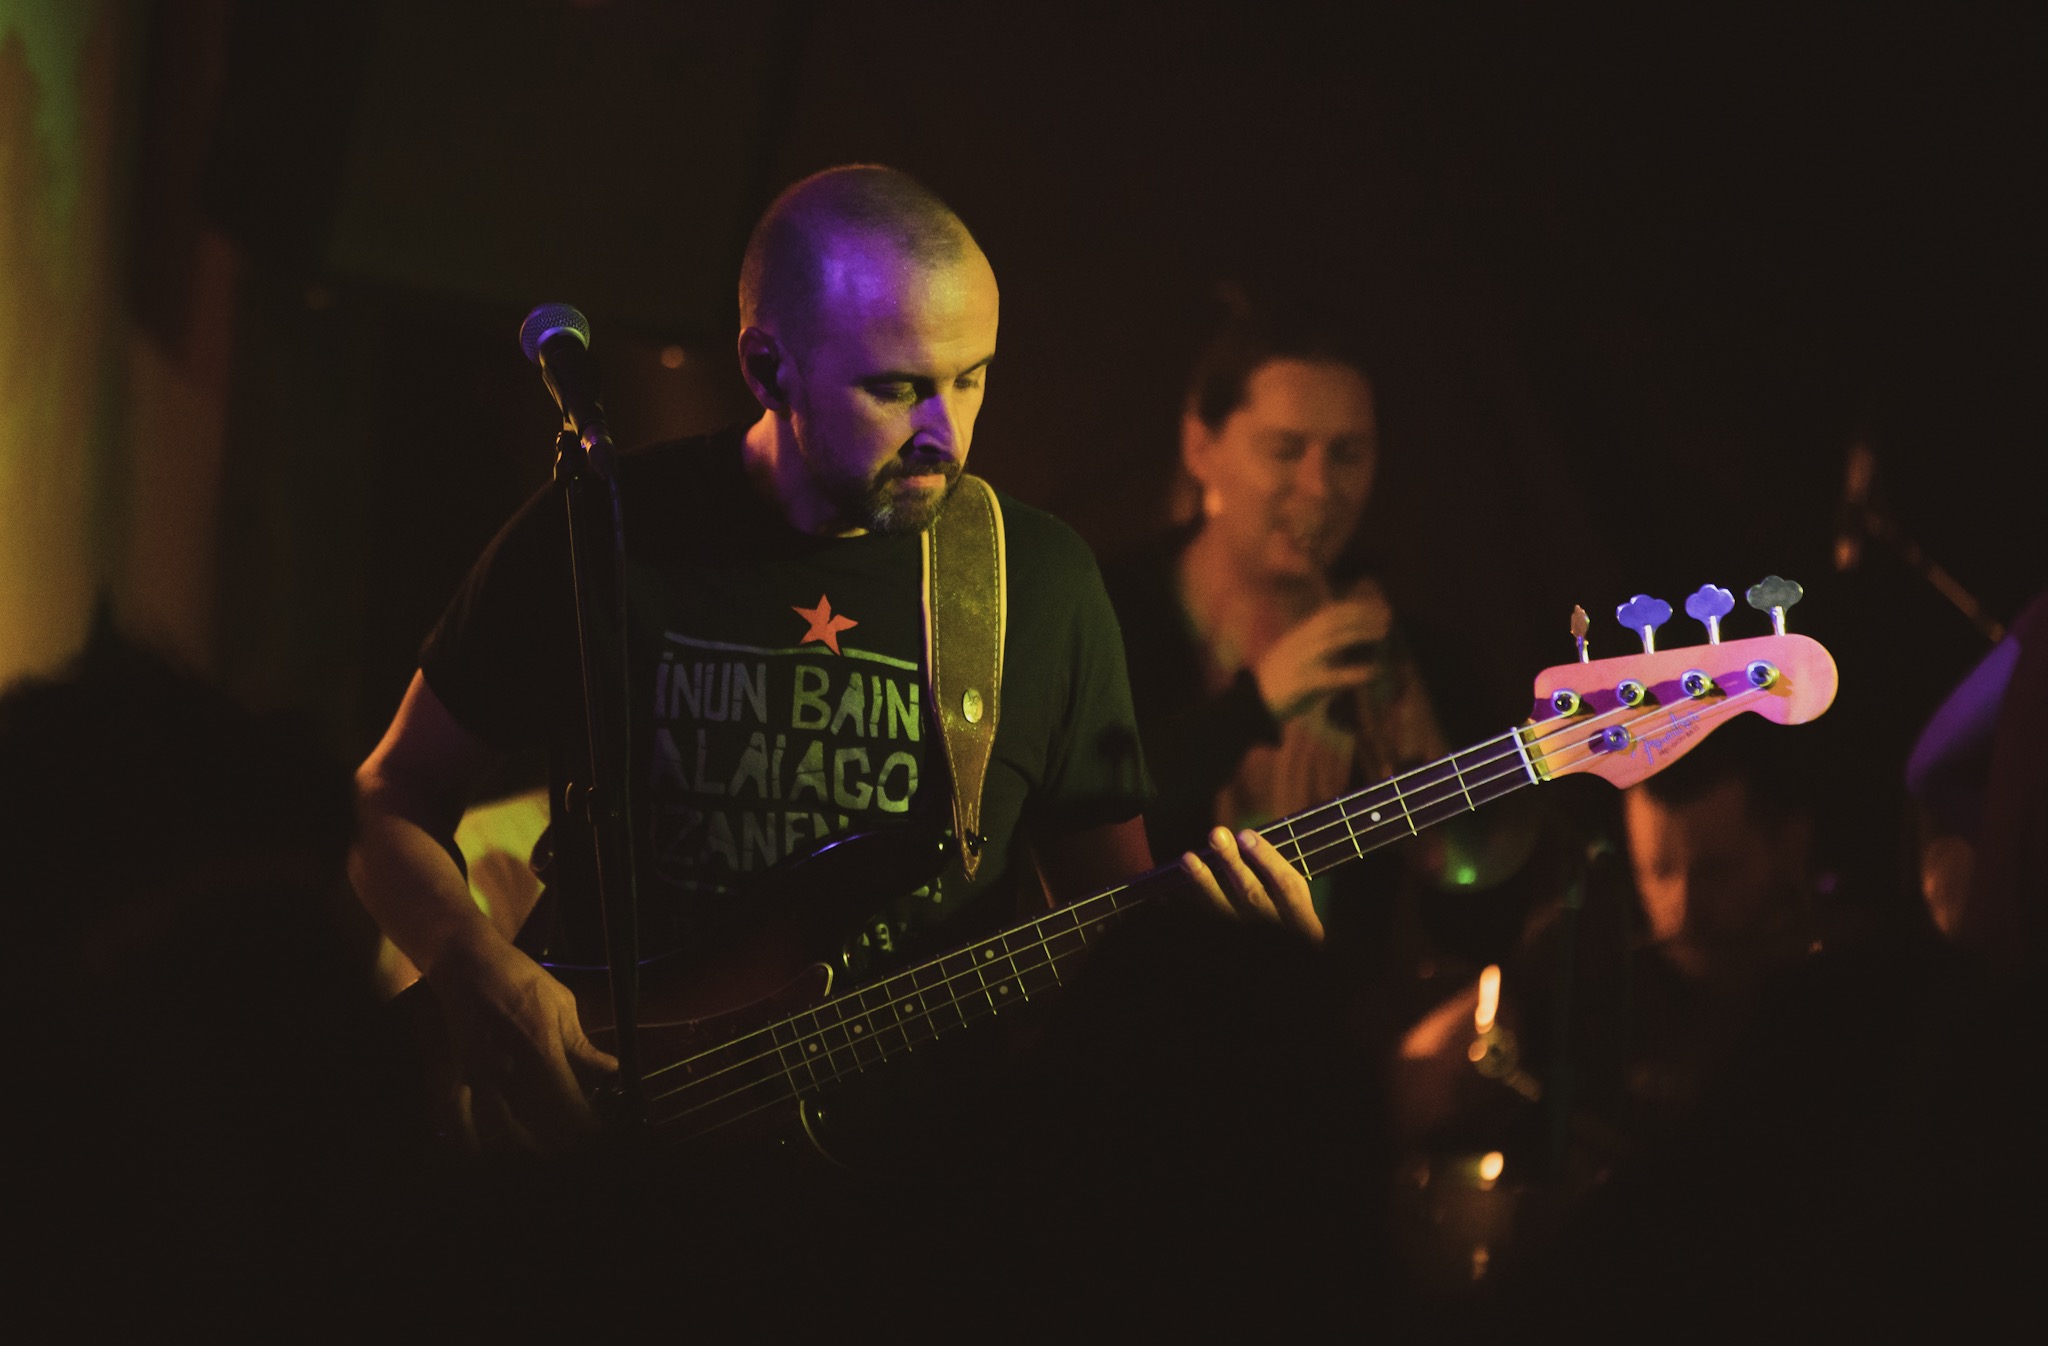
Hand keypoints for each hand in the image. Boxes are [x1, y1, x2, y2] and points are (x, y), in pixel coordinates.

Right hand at [427, 933, 617, 1151]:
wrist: (467, 961)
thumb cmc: (518, 978)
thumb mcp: (562, 1003)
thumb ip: (583, 1045)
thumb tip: (611, 1069)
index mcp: (539, 1048)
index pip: (567, 1102)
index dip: (584, 1126)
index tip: (597, 1135)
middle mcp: (507, 1068)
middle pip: (537, 1123)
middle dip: (558, 1142)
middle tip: (576, 1149)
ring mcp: (478, 1074)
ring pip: (500, 1129)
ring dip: (522, 1147)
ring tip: (542, 1154)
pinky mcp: (456, 1073)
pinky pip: (457, 1117)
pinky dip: (468, 1140)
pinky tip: (480, 1155)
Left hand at [1179, 826, 1323, 941]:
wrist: (1288, 947)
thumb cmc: (1288, 917)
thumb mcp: (1297, 900)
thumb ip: (1278, 874)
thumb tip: (1244, 839)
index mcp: (1300, 915)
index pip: (1287, 885)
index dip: (1267, 858)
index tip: (1245, 834)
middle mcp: (1274, 925)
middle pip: (1252, 894)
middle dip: (1232, 863)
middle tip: (1216, 834)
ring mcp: (1249, 933)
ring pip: (1225, 910)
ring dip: (1205, 883)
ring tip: (1188, 859)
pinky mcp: (1230, 935)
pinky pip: (1211, 919)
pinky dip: (1192, 904)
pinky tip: (1172, 889)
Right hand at [1252, 586, 1393, 720]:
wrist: (1252, 703)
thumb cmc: (1279, 681)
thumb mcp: (1296, 656)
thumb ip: (1317, 645)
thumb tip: (1347, 639)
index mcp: (1298, 636)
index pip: (1328, 614)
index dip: (1354, 608)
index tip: (1376, 608)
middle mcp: (1299, 644)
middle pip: (1333, 622)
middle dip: (1361, 617)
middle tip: (1386, 619)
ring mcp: (1300, 662)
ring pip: (1332, 641)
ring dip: (1359, 634)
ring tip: (1383, 634)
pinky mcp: (1302, 684)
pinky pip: (1330, 676)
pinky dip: (1352, 673)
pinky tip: (1371, 672)